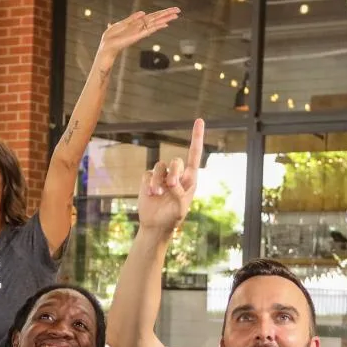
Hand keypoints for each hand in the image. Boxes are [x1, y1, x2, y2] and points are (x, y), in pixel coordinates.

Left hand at [95, 7, 180, 65]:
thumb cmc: (112, 36)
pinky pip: (149, 30)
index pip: (152, 16)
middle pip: (157, 19)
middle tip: (179, 10)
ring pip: (156, 23)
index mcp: (138, 24)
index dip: (162, 13)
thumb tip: (143, 12)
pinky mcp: (138, 36)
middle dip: (167, 14)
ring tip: (176, 15)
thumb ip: (132, 18)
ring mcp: (140, 32)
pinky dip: (157, 27)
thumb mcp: (122, 23)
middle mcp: (141, 27)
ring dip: (166, 19)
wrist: (106, 46)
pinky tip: (165, 24)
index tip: (171, 10)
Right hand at [135, 120, 203, 234]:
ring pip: (160, 166)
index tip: (199, 121)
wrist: (156, 226)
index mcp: (189, 179)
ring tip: (157, 194)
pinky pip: (148, 174)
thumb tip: (171, 183)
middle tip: (171, 186)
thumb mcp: (181, 208)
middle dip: (174, 173)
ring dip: (159, 180)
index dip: (196, 137)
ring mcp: (162, 176)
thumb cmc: (173, 217)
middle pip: (176, 161)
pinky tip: (150, 194)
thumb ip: (180, 194)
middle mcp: (176, 175)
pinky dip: (149, 183)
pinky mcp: (148, 180)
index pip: (194, 155)